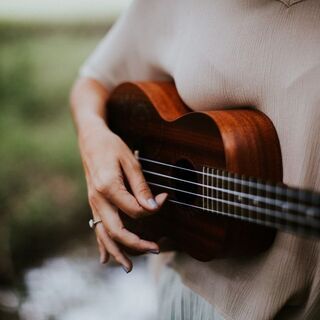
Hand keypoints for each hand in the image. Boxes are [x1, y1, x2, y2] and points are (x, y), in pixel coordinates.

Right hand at [79, 121, 167, 272]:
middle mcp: (98, 199)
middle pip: (116, 230)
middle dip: (136, 244)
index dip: (152, 207)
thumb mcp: (131, 161)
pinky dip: (102, 245)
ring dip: (117, 252)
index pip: (134, 209)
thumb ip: (141, 187)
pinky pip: (96, 228)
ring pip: (103, 234)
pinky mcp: (94, 203)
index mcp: (109, 187)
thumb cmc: (112, 147)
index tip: (164, 198)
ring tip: (129, 267)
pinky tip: (105, 258)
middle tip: (156, 250)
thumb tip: (153, 207)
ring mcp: (94, 203)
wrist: (90, 139)